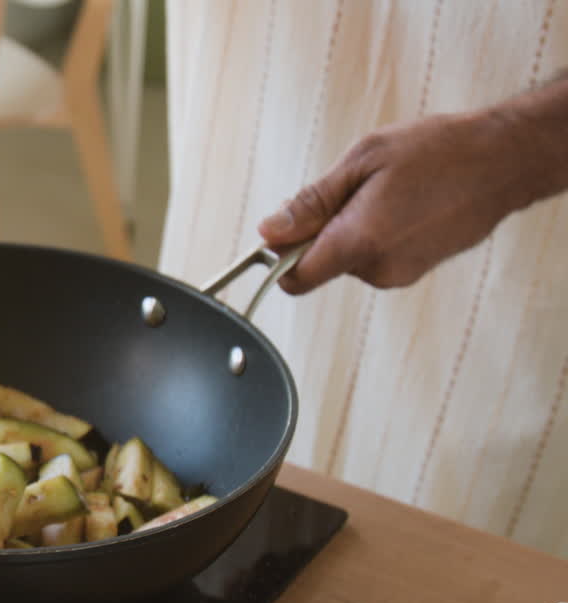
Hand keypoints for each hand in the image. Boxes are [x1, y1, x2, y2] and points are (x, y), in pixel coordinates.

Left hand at [257, 110, 538, 293]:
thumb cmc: (438, 152)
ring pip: (347, 260)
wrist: (504, 160)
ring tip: (384, 192)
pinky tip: (400, 204)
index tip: (284, 227)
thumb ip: (311, 203)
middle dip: (319, 232)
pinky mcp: (415, 270)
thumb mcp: (362, 162)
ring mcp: (400, 274)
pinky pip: (373, 258)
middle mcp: (379, 269)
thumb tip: (268, 232)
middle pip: (319, 266)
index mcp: (359, 243)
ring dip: (348, 230)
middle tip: (349, 189)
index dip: (279, 256)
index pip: (295, 279)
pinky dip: (373, 234)